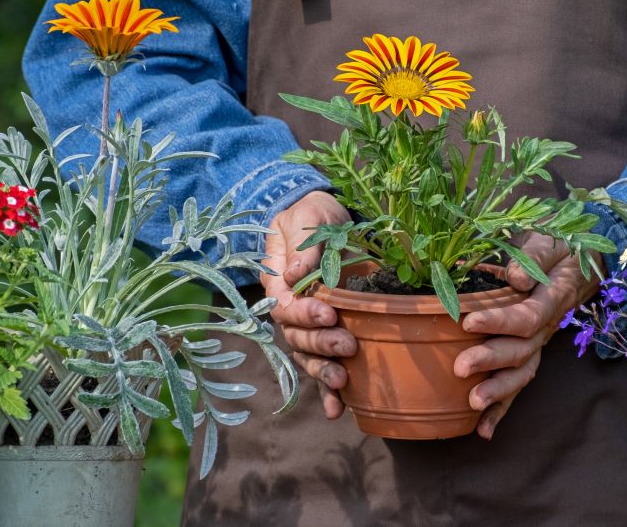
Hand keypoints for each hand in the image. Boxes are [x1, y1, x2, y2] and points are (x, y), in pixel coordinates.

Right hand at [261, 191, 353, 418]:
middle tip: (347, 344)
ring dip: (324, 373)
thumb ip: (305, 246)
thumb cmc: (313, 215)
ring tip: (343, 382)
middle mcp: (291, 310)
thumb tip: (298, 273)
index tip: (330, 312)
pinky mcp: (329, 333)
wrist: (327, 216)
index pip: (286, 307)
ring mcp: (309, 326)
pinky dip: (329, 392)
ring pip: (308, 357)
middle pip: (297, 337)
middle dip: (321, 344)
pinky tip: (340, 411)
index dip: (305, 314)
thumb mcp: (308, 219)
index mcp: (279, 283)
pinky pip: (324, 366)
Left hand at [454, 234, 601, 438]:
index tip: (468, 321)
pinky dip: (502, 410)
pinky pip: (517, 385)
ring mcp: (538, 345)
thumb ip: (534, 256)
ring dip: (498, 393)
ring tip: (473, 404)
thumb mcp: (549, 241)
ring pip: (521, 373)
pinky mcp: (528, 354)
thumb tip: (515, 278)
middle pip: (521, 351)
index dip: (498, 321)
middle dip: (490, 361)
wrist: (578, 264)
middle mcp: (546, 328)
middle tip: (460, 367)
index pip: (525, 316)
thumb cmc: (556, 249)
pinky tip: (482, 430)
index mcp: (550, 298)